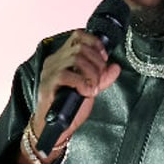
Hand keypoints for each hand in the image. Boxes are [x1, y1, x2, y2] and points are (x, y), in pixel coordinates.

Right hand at [32, 28, 121, 143]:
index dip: (94, 43)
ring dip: (91, 73)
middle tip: (100, 78)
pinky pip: (67, 75)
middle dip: (97, 62)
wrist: (55, 128)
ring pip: (76, 58)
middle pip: (80, 47)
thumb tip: (115, 67)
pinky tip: (86, 91)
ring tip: (93, 87)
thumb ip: (103, 78)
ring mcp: (49, 72)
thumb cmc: (69, 107)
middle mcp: (54, 61)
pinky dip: (82, 82)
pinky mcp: (48, 84)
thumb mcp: (91, 88)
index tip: (104, 57)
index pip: (78, 36)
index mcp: (62, 58)